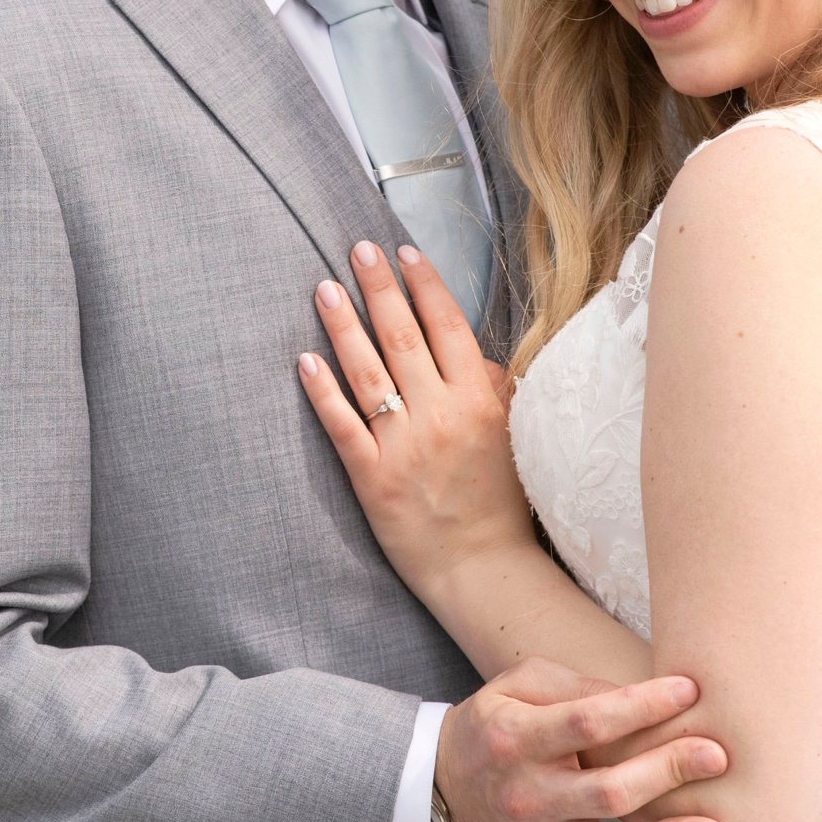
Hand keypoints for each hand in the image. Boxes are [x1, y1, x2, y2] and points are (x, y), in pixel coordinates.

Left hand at [298, 239, 534, 598]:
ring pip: (367, 371)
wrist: (483, 571)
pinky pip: (342, 425)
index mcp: (478, 400)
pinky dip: (322, 391)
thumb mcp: (516, 437)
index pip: (447, 325)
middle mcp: (440, 414)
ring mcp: (403, 445)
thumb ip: (494, 389)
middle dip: (379, 287)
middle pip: (402, 336)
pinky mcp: (372, 477)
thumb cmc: (503, 504)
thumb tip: (471, 354)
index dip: (424, 284)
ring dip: (343, 324)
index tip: (404, 252)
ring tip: (325, 288)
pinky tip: (305, 359)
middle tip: (358, 250)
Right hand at [435, 658, 728, 821]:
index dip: (639, 707)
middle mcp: (530, 795)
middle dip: (666, 771)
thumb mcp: (520, 685)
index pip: (586, 723)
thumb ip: (575, 687)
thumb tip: (641, 696)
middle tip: (717, 754)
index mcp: (516, 738)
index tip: (688, 690)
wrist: (445, 786)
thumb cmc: (495, 723)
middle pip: (607, 790)